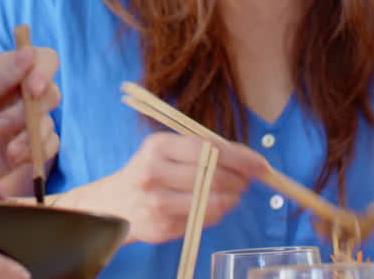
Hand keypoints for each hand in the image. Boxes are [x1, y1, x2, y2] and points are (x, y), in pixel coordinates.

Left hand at [0, 47, 60, 183]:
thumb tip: (27, 53)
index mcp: (2, 71)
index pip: (41, 59)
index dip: (44, 70)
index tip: (33, 88)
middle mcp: (16, 94)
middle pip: (50, 92)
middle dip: (30, 110)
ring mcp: (21, 123)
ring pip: (48, 121)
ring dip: (29, 135)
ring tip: (5, 148)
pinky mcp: (24, 148)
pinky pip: (48, 146)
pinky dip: (36, 151)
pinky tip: (14, 157)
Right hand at [59, 132, 267, 244]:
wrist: (113, 205)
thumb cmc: (149, 172)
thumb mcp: (166, 151)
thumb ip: (202, 150)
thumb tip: (249, 159)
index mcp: (157, 147)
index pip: (209, 149)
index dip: (241, 157)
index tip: (260, 164)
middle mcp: (154, 172)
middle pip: (214, 175)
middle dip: (239, 179)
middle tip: (247, 180)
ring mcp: (158, 202)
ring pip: (213, 201)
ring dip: (232, 198)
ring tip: (233, 193)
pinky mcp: (163, 227)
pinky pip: (205, 220)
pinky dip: (217, 213)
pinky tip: (214, 206)